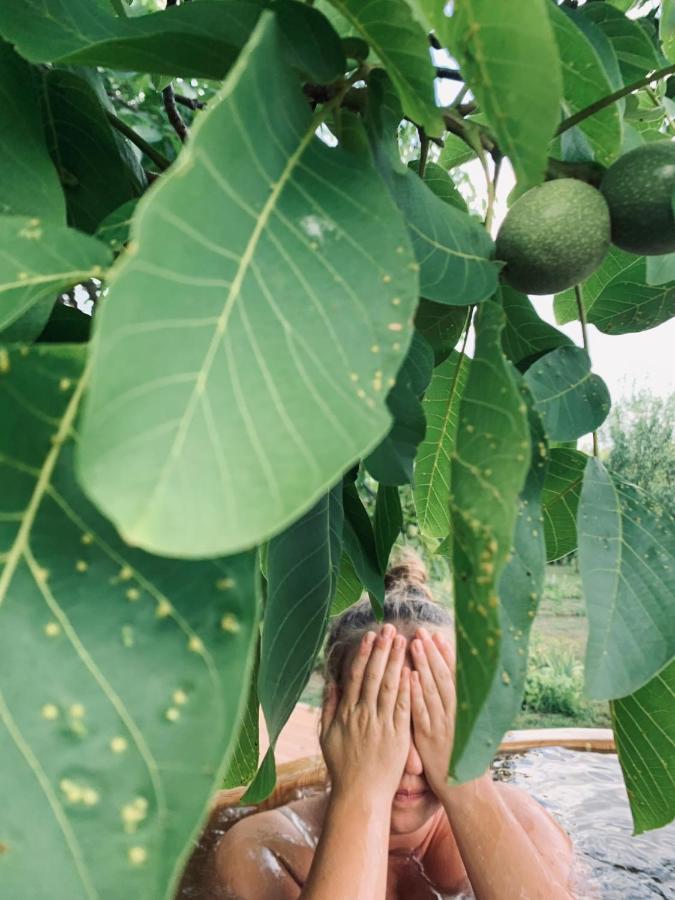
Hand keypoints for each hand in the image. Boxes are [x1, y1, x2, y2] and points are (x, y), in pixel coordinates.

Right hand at [320, 623, 410, 801]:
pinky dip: (407, 688)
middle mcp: (363, 715)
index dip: (364, 654)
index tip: (370, 636)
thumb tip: (331, 681)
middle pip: (374, 675)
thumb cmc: (343, 766)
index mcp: (347, 712)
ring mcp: (381, 725)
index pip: (356, 676)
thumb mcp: (327, 735)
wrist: (360, 795)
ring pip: (390, 686)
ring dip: (397, 662)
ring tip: (403, 641)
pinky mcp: (398, 736)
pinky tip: (413, 671)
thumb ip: (330, 707)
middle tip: (390, 628)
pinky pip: (403, 707)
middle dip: (382, 650)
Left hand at [410, 627, 456, 796]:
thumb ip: (462, 706)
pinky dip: (416, 692)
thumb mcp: (470, 728)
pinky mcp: (429, 738)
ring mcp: (442, 724)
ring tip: (414, 644)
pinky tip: (410, 676)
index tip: (437, 636)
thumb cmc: (465, 757)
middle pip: (443, 677)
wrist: (465, 788)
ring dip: (423, 665)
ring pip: (432, 689)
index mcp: (465, 710)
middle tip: (421, 632)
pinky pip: (421, 711)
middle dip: (432, 653)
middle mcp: (456, 713)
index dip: (446, 655)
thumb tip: (456, 683)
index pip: (455, 676)